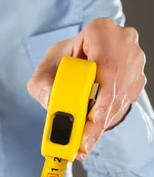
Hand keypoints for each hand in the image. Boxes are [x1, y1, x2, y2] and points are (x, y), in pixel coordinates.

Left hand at [27, 17, 146, 160]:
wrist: (80, 64)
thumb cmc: (63, 64)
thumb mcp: (45, 70)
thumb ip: (41, 83)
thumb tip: (49, 96)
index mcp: (100, 31)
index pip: (106, 64)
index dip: (102, 93)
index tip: (93, 116)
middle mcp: (123, 43)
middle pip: (114, 86)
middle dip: (99, 119)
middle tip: (85, 141)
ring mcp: (133, 62)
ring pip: (120, 99)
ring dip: (102, 125)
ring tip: (84, 144)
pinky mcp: (135, 81)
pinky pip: (123, 104)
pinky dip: (106, 122)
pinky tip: (92, 134)